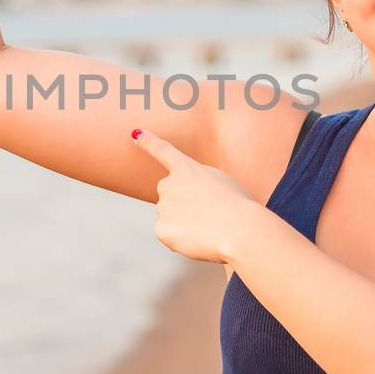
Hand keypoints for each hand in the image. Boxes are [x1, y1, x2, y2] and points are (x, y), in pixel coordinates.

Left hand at [130, 127, 260, 263]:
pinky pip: (170, 235)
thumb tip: (191, 200)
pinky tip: (199, 238)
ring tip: (209, 227)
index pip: (163, 151)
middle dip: (181, 203)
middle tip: (206, 213)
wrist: (238, 228)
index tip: (135, 134)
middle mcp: (169, 184)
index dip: (148, 142)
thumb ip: (202, 184)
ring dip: (185, 223)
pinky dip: (182, 240)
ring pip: (171, 217)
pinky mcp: (161, 229)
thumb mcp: (223, 183)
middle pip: (169, 194)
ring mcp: (163, 207)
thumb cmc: (239, 205)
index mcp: (187, 169)